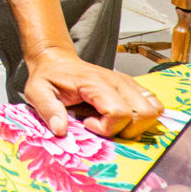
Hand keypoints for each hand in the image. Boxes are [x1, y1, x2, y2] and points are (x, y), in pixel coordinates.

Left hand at [21, 47, 162, 138]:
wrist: (57, 61)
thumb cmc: (49, 77)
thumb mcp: (37, 92)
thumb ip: (48, 110)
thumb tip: (61, 130)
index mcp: (95, 83)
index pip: (118, 112)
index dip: (106, 127)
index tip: (87, 123)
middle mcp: (117, 81)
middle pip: (144, 114)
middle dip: (127, 130)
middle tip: (105, 127)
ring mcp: (128, 83)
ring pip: (154, 110)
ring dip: (137, 125)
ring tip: (113, 123)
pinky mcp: (132, 87)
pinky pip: (153, 105)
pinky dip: (143, 117)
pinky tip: (123, 118)